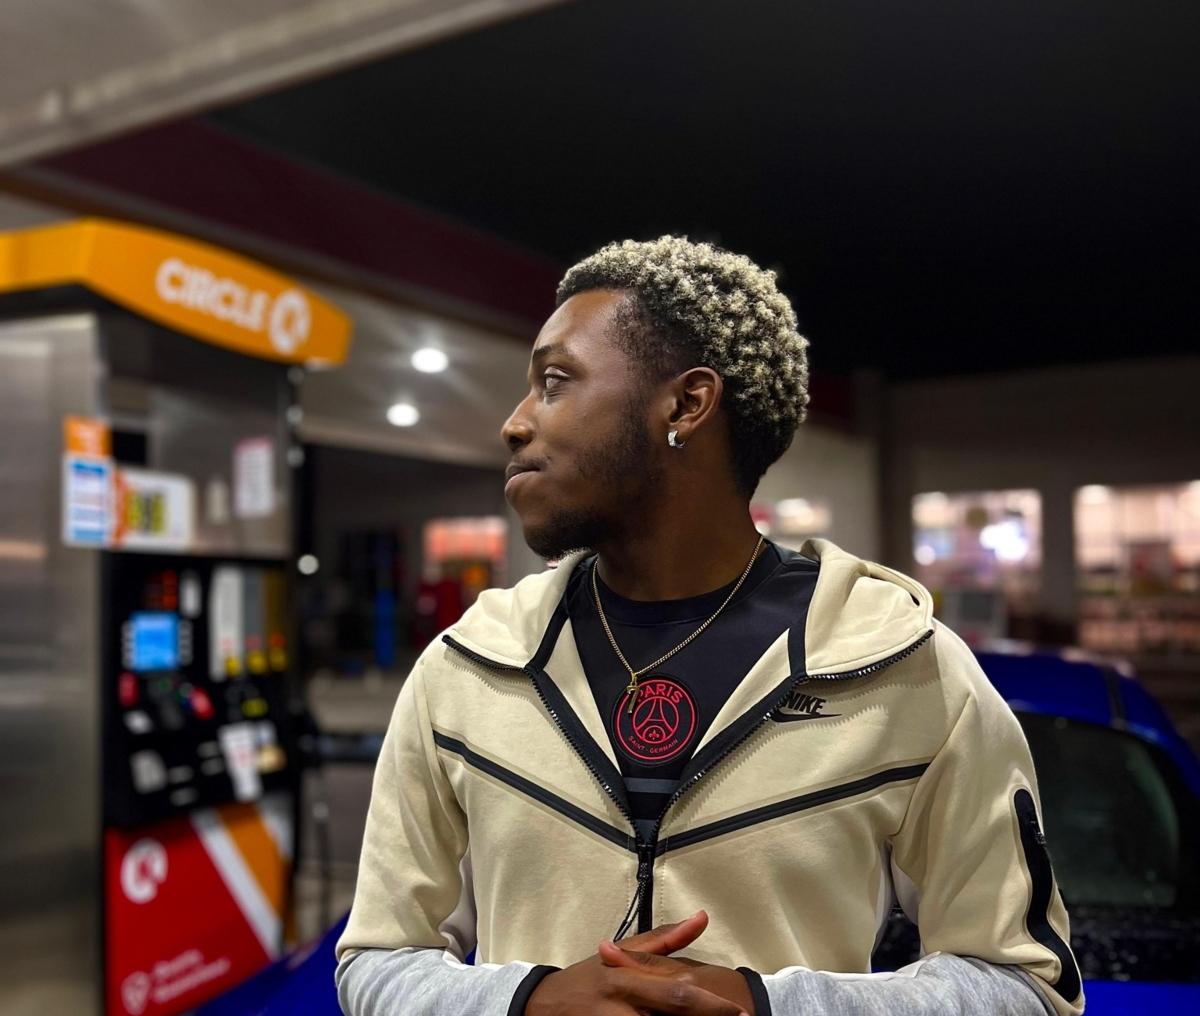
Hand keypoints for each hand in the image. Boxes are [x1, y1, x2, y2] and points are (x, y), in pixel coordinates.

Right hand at [525, 911, 749, 1015]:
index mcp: (627, 978)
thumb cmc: (588, 978)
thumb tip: (702, 918)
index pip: (677, 994)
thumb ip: (666, 939)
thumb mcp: (622, 953)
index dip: (711, 1006)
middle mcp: (620, 1005)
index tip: (738, 1011)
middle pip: (671, 1015)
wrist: (544, 1005)